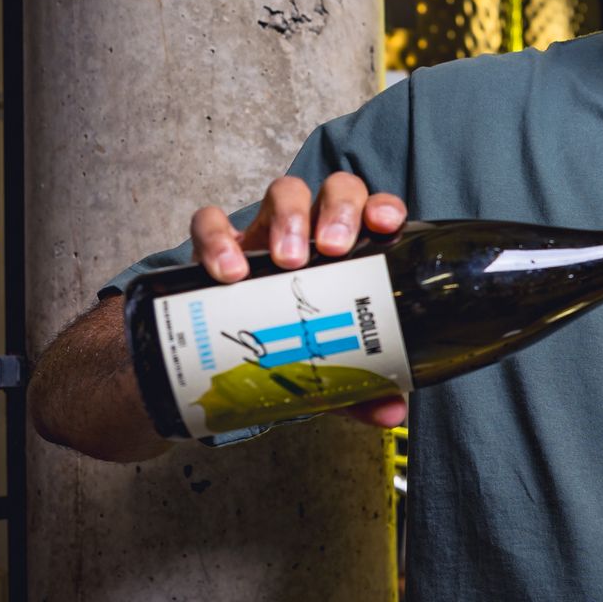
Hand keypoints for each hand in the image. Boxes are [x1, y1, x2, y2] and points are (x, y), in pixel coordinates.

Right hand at [188, 172, 409, 428]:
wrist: (222, 355)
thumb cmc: (290, 341)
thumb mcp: (327, 365)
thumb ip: (360, 387)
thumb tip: (390, 412)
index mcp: (351, 250)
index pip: (374, 210)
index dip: (382, 206)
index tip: (386, 223)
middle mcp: (313, 231)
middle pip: (335, 190)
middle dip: (339, 210)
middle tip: (333, 249)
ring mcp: (265, 232)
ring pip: (284, 192)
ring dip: (289, 218)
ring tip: (287, 261)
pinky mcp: (216, 245)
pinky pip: (211, 221)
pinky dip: (219, 239)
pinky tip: (229, 272)